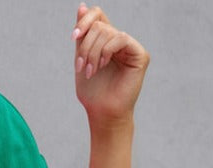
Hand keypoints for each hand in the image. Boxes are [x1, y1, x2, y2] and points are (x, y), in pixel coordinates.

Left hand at [72, 3, 149, 126]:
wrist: (102, 112)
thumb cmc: (92, 92)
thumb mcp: (81, 60)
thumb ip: (82, 36)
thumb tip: (82, 6)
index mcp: (105, 40)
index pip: (98, 15)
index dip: (84, 21)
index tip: (73, 37)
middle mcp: (119, 41)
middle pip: (99, 26)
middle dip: (85, 46)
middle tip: (81, 67)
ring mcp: (130, 47)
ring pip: (107, 32)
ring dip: (93, 53)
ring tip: (90, 71)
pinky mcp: (140, 54)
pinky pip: (121, 38)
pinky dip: (106, 51)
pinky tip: (102, 65)